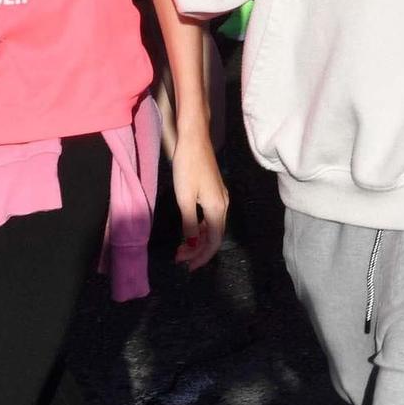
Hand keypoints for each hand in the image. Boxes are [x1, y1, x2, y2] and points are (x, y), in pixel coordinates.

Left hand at [170, 130, 228, 270]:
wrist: (195, 139)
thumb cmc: (187, 167)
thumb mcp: (185, 198)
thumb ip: (190, 223)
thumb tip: (193, 245)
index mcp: (217, 208)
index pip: (213, 241)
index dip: (201, 256)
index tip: (187, 266)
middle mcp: (223, 205)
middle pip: (215, 236)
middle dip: (198, 250)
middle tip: (180, 259)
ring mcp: (221, 197)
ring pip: (214, 227)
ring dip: (199, 240)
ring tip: (183, 249)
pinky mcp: (216, 191)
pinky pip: (212, 217)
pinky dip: (202, 228)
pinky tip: (191, 231)